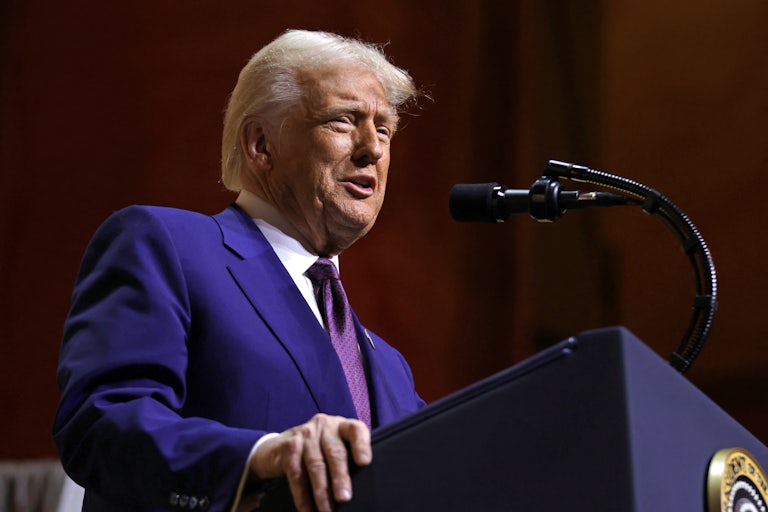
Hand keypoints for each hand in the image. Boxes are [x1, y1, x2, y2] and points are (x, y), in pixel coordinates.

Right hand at [249, 414, 371, 511]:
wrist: (279, 446)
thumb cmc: (318, 450)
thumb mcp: (334, 446)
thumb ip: (349, 458)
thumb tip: (363, 487)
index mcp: (341, 426)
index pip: (355, 430)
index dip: (361, 445)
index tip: (364, 462)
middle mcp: (324, 427)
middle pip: (335, 452)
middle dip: (340, 477)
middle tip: (344, 497)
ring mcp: (305, 435)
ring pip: (316, 465)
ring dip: (322, 491)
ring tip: (327, 509)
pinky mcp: (288, 448)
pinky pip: (297, 475)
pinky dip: (302, 495)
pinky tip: (307, 509)